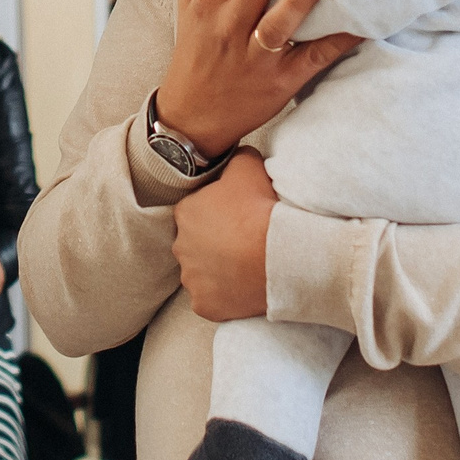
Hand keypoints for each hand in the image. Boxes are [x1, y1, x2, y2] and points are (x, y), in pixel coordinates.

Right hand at [158, 0, 363, 154]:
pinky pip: (312, 58)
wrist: (191, 121)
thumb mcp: (187, 23)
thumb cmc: (192, 65)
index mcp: (207, 9)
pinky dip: (338, 40)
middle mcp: (228, 30)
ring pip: (279, 22)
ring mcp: (254, 58)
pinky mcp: (279, 82)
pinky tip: (361, 22)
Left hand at [173, 150, 275, 322]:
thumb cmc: (261, 209)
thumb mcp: (248, 166)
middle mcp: (180, 246)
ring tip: (246, 267)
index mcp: (185, 213)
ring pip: (201, 273)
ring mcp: (191, 278)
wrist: (279, 255)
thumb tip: (235, 155)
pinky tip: (242, 289)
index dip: (219, 215)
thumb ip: (236, 157)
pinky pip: (210, 300)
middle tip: (243, 244)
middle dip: (214, 244)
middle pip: (196, 244)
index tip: (239, 219)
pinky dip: (224, 297)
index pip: (197, 212)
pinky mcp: (204, 304)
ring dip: (219, 271)